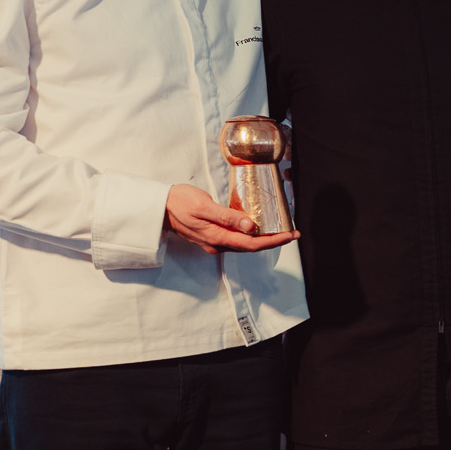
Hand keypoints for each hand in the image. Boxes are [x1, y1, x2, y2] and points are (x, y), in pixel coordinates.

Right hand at [165, 183, 296, 253]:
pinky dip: (251, 236)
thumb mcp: (204, 206)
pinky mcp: (212, 236)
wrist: (158, 207)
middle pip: (252, 247)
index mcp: (217, 237)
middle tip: (292, 232)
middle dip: (274, 241)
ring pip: (245, 245)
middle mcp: (217, 244)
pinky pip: (236, 240)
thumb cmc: (179, 202)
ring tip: (280, 230)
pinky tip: (258, 228)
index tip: (291, 235)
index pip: (252, 244)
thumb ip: (227, 217)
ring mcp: (214, 242)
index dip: (274, 241)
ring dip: (264, 239)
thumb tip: (251, 226)